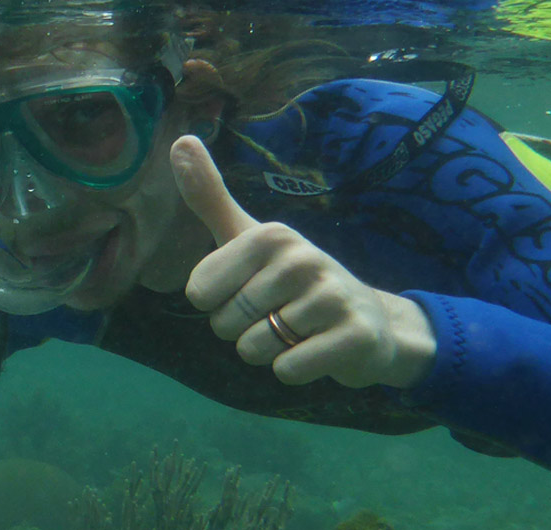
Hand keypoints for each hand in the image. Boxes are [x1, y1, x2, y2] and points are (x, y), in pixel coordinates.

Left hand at [170, 136, 435, 387]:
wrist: (370, 322)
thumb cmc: (295, 281)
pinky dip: (293, 370)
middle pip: (225, 324)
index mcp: (271, 236)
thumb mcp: (249, 238)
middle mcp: (303, 259)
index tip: (249, 291)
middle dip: (243, 331)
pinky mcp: (354, 337)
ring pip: (254, 349)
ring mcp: (332, 298)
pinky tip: (317, 350)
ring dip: (269, 352)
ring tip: (298, 332)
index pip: (199, 292)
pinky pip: (288, 370)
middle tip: (277, 315)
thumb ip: (210, 196)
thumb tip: (179, 138)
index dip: (217, 304)